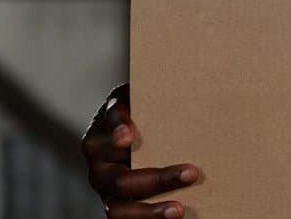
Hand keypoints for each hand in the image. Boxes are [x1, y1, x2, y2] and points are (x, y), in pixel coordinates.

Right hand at [82, 83, 200, 217]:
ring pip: (119, 209)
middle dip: (155, 179)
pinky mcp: (119, 206)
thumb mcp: (143, 97)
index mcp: (102, 130)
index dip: (116, 130)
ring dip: (150, 212)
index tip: (128, 136)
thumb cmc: (145, 112)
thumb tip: (189, 84)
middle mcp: (98, 164)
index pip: (107, 127)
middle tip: (191, 173)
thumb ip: (151, 93)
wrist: (140, 132)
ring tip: (179, 210)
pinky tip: (179, 216)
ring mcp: (106, 190)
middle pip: (118, 178)